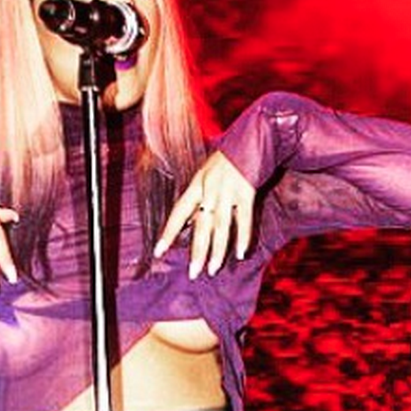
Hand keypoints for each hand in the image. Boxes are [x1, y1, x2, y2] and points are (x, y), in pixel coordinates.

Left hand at [154, 151, 254, 278]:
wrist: (251, 136)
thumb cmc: (227, 158)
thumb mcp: (206, 174)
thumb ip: (197, 197)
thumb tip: (188, 222)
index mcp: (196, 184)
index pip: (178, 212)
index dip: (169, 232)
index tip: (158, 251)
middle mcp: (209, 189)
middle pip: (201, 225)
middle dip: (197, 251)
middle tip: (193, 273)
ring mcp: (228, 190)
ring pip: (221, 226)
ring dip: (217, 250)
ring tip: (212, 269)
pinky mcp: (247, 191)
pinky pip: (244, 219)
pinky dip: (243, 236)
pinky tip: (239, 253)